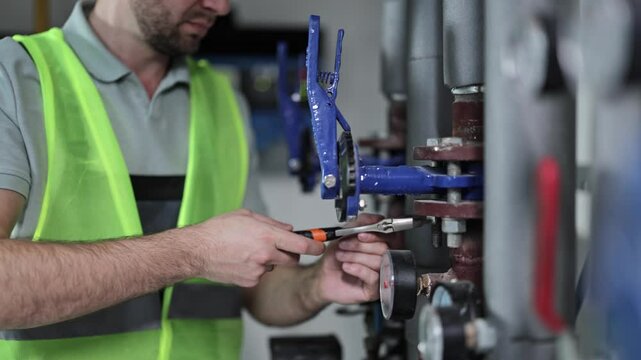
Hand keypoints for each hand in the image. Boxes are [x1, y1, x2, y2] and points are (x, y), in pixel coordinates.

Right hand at [184, 209, 324, 286]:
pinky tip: (242, 259)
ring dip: (270, 259)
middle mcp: (265, 254)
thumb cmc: (218, 231)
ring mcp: (258, 270)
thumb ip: (272, 223)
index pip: (302, 245)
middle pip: (293, 259)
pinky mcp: (250, 281)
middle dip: (291, 253)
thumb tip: (289, 229)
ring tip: (249, 250)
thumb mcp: (247, 216)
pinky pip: (262, 274)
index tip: (320, 245)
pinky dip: (256, 267)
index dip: (315, 245)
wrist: (197, 251)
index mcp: (267, 236)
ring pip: (275, 265)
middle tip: (279, 246)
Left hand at [313, 213, 389, 304]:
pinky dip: (358, 269)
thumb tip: (372, 218)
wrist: (323, 276)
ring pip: (378, 262)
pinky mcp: (375, 289)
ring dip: (355, 257)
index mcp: (379, 244)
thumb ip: (359, 224)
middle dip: (360, 246)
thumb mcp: (344, 236)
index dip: (377, 234)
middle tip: (343, 245)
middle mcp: (382, 259)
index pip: (390, 236)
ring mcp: (380, 274)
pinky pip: (373, 277)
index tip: (361, 234)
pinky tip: (347, 267)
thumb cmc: (335, 258)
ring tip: (341, 256)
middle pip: (384, 248)